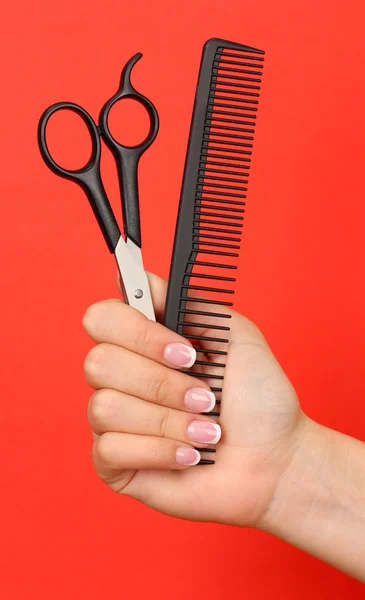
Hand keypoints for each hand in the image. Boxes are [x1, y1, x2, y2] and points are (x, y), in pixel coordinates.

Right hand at [82, 272, 304, 526]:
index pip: (103, 319)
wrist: (277, 459)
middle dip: (161, 383)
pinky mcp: (115, 465)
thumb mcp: (234, 335)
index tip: (186, 351)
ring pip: (105, 407)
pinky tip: (189, 455)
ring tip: (205, 430)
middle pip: (99, 363)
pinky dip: (160, 450)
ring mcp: (116, 423)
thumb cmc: (260, 400)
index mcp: (145, 345)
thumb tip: (143, 279)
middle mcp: (124, 379)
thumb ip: (188, 303)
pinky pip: (108, 449)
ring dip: (167, 420)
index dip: (138, 333)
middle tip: (205, 396)